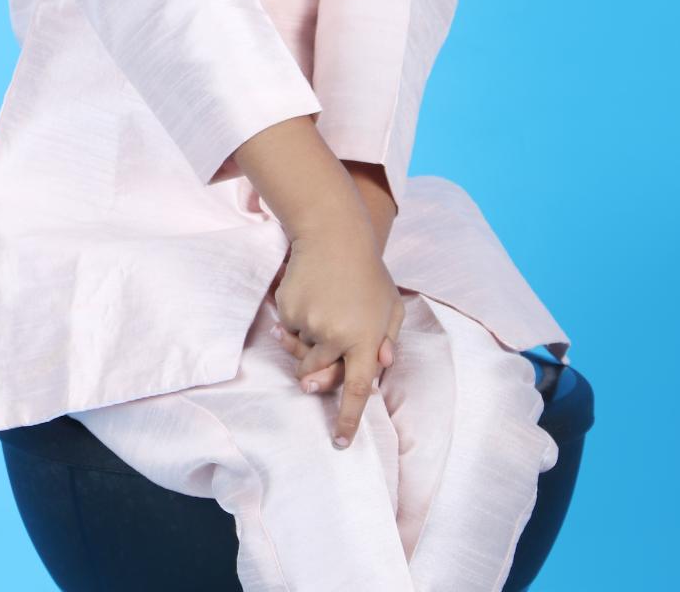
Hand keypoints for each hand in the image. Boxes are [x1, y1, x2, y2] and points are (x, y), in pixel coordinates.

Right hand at [271, 221, 405, 448]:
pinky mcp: (289, 310)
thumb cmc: (367, 270)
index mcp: (366, 339)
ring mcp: (310, 324)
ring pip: (301, 352)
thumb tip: (381, 365)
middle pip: (320, 375)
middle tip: (322, 345)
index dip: (347, 419)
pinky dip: (295, 320)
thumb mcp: (391, 304)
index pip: (356, 389)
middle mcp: (337, 336)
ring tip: (320, 307)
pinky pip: (288, 329)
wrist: (333, 235)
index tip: (340, 443)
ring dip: (307, 342)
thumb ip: (388, 337)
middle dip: (317, 373)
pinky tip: (308, 293)